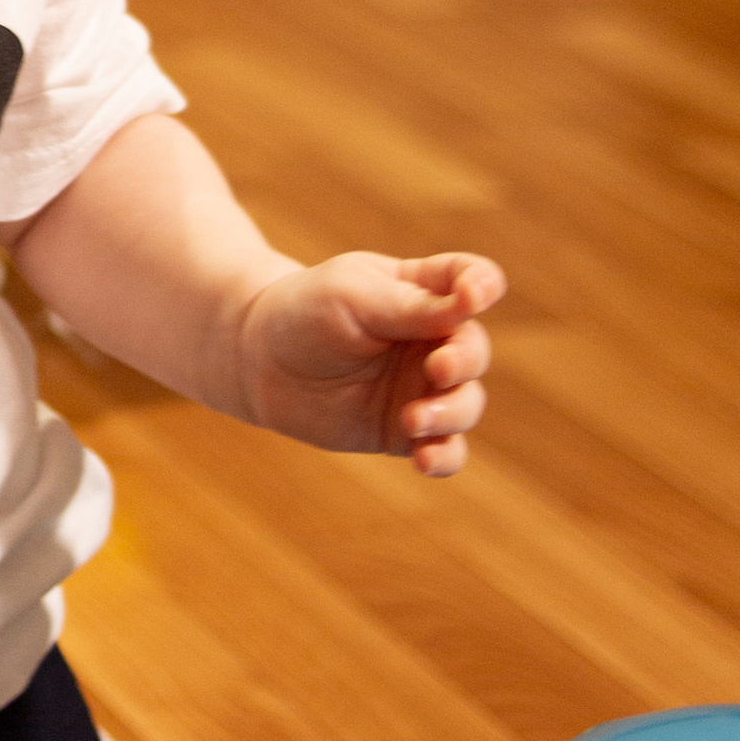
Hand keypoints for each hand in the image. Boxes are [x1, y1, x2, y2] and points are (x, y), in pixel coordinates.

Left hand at [234, 251, 504, 476]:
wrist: (258, 361)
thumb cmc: (304, 312)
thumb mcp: (352, 297)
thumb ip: (410, 306)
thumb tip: (469, 307)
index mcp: (423, 290)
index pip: (473, 280)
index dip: (483, 286)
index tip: (473, 297)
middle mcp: (432, 339)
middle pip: (473, 349)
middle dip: (464, 361)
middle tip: (438, 369)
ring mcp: (422, 387)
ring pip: (466, 403)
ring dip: (452, 412)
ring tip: (413, 419)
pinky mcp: (405, 431)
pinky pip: (444, 449)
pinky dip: (445, 457)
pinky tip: (425, 460)